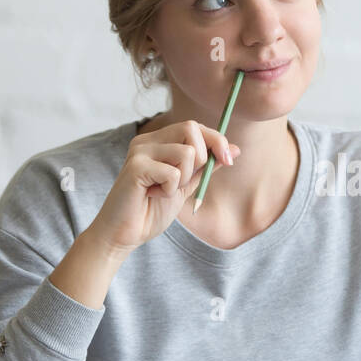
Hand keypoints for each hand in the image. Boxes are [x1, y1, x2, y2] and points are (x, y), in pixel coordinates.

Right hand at [87, 119, 239, 257]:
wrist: (125, 234)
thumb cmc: (151, 210)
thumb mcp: (187, 185)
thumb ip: (207, 167)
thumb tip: (236, 149)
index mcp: (158, 141)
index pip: (194, 126)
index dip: (216, 140)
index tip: (229, 160)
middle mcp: (147, 140)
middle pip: (191, 128)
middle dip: (202, 159)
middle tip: (183, 182)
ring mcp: (140, 151)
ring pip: (187, 153)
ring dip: (184, 180)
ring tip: (164, 191)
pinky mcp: (136, 166)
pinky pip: (173, 173)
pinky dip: (170, 191)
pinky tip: (153, 196)